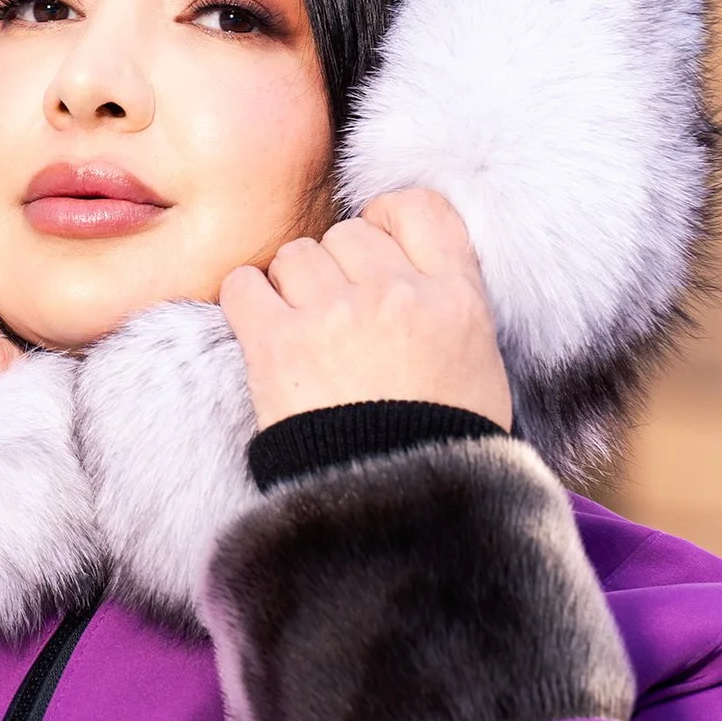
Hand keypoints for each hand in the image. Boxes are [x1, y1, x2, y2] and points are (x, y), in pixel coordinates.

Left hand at [218, 188, 512, 431]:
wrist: (397, 512)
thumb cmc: (440, 448)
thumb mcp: (477, 365)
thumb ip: (447, 305)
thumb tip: (405, 266)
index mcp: (456, 296)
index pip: (419, 207)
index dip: (388, 218)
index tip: (377, 243)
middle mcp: (397, 293)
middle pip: (348, 233)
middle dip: (338, 268)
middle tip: (339, 317)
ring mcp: (336, 315)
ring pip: (296, 255)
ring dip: (292, 287)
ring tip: (305, 334)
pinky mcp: (278, 345)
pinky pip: (244, 285)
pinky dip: (248, 304)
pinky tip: (264, 334)